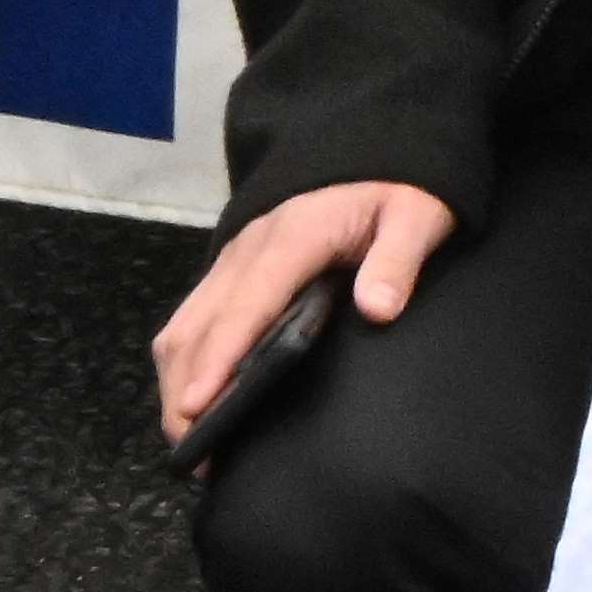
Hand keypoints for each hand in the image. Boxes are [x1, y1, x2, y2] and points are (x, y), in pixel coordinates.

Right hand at [162, 175, 445, 441]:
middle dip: (184, 387)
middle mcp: (249, 247)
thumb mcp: (416, 214)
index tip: (200, 404)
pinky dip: (183, 359)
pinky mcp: (232, 264)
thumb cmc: (398, 185)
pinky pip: (193, 314)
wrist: (376, 140)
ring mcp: (235, 255)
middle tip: (193, 451)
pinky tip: (193, 396)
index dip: (220, 357)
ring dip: (176, 378)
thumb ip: (398, 259)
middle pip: (198, 323)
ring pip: (184, 322)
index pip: (247, 305)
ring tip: (188, 438)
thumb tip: (379, 309)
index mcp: (293, 237)